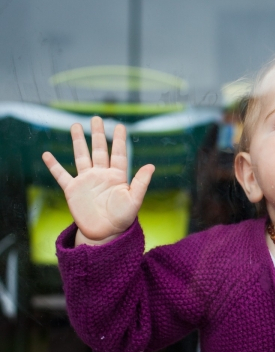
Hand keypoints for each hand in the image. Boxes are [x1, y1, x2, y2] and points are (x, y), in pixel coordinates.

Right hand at [42, 116, 154, 244]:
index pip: (118, 153)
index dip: (119, 140)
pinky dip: (54, 165)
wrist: (105, 233)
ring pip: (81, 156)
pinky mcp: (73, 190)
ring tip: (75, 125)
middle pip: (98, 150)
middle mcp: (101, 175)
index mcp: (117, 176)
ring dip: (78, 141)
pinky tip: (47, 155)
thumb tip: (151, 166)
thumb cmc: (122, 218)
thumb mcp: (134, 200)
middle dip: (98, 134)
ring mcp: (86, 181)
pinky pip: (61, 175)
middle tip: (96, 118)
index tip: (120, 126)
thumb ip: (140, 183)